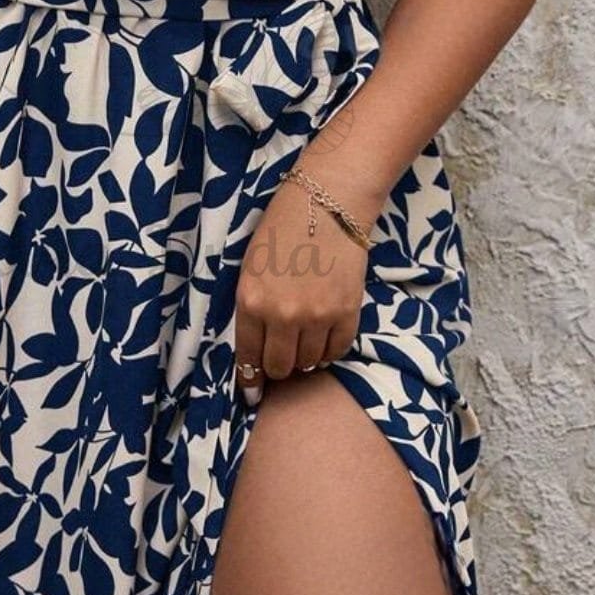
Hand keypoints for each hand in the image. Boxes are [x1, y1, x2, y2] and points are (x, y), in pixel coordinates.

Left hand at [233, 171, 385, 405]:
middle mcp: (282, 315)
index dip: (250, 380)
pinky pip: (336, 350)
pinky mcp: (346, 312)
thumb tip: (255, 349)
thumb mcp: (251, 267)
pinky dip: (328, 349)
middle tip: (281, 359)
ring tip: (303, 339)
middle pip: (280, 367)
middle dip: (278, 368)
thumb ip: (251, 308)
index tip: (252, 393)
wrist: (328, 201)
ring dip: (304, 357)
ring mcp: (317, 316)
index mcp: (250, 301)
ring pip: (309, 361)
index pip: (248, 358)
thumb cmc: (282, 227)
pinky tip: (323, 335)